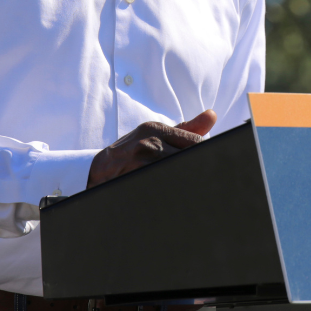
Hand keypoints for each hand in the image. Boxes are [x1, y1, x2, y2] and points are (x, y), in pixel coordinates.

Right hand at [86, 109, 216, 187]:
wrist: (98, 169)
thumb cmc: (133, 149)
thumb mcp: (156, 134)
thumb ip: (187, 128)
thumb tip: (212, 115)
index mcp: (156, 130)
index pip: (195, 142)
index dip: (205, 153)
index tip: (209, 161)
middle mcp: (149, 145)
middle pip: (188, 157)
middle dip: (197, 166)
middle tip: (207, 175)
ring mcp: (141, 165)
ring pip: (178, 171)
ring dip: (186, 177)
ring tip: (191, 184)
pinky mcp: (135, 180)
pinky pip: (160, 184)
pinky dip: (173, 189)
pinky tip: (176, 195)